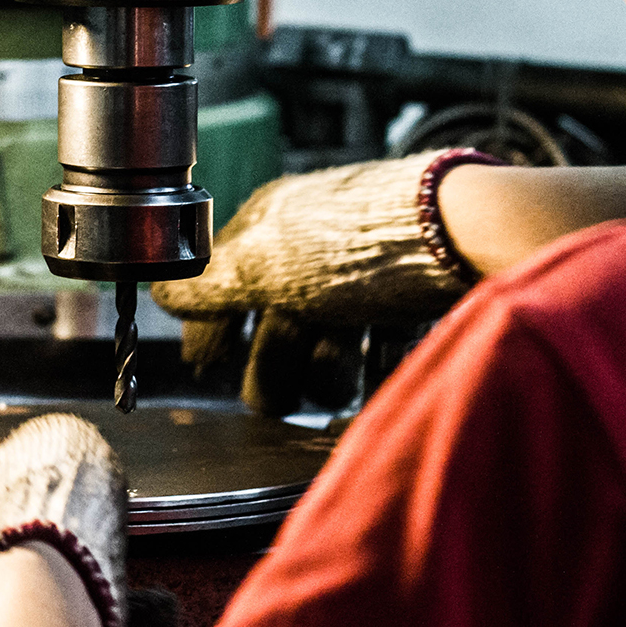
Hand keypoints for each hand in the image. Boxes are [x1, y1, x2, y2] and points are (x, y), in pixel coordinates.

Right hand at [155, 152, 491, 416]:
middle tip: (270, 404)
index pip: (226, 275)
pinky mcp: (414, 290)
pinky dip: (372, 362)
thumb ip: (212, 286)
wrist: (463, 231)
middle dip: (271, 360)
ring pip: (330, 329)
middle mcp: (317, 239)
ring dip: (323, 369)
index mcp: (274, 222)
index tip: (204, 364)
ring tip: (330, 393)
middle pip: (280, 311)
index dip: (215, 323)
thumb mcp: (265, 267)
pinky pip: (381, 335)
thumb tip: (162, 291)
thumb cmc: (355, 243)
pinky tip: (372, 382)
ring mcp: (366, 264)